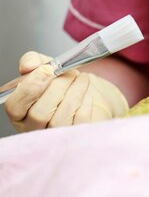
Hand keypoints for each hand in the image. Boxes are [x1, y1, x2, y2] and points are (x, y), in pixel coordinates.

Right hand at [4, 51, 128, 131]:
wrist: (84, 92)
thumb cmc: (59, 83)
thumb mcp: (44, 67)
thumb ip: (33, 61)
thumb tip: (29, 65)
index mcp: (20, 112)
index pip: (14, 106)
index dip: (29, 88)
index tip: (47, 70)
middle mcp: (33, 128)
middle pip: (38, 114)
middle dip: (57, 88)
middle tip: (70, 72)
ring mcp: (55, 135)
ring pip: (60, 119)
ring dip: (74, 92)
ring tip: (82, 77)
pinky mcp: (76, 134)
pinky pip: (80, 120)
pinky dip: (85, 101)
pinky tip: (86, 91)